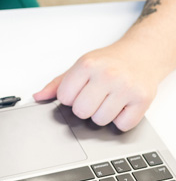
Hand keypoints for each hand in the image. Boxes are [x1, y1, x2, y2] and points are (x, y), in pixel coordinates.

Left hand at [33, 40, 167, 130]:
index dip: (70, 97)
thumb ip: (58, 83)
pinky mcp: (143, 99)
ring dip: (102, 115)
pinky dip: (121, 120)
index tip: (79, 90)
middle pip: (81, 111)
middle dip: (85, 108)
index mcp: (87, 65)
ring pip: (100, 121)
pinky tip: (122, 105)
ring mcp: (126, 87)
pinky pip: (122, 125)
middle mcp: (107, 75)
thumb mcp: (81, 66)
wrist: (141, 54)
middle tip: (94, 96)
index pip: (64, 97)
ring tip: (109, 99)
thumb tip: (37, 97)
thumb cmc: (109, 61)